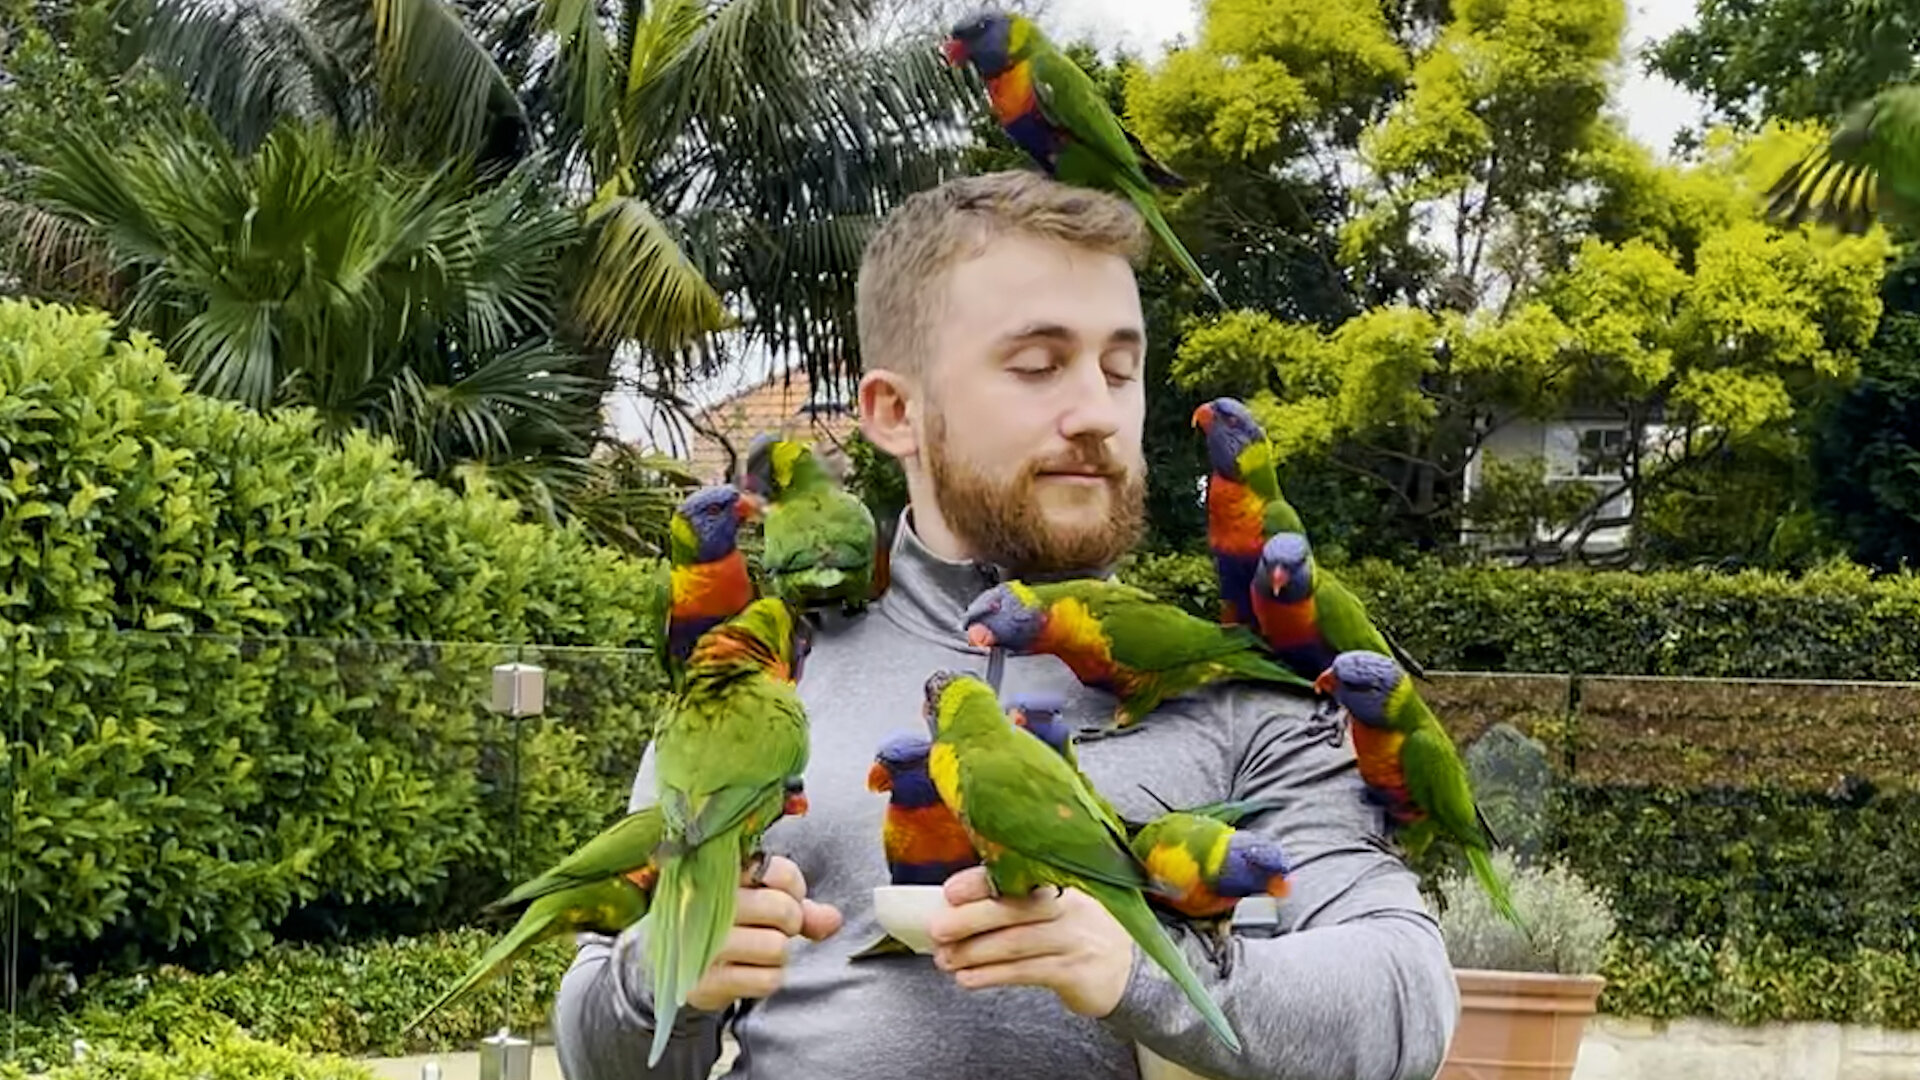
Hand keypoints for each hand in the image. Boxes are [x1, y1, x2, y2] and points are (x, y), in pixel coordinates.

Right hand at [683, 856, 841, 1012]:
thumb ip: (797, 905)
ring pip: (777, 947)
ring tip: (758, 950)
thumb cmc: (722, 921)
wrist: (673, 962)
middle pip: (782, 910)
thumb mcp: (757, 900)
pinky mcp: (705, 981)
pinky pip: (766, 979)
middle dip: (790, 922)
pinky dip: (768, 978)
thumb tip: (833, 920)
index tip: (785, 897)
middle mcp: (705, 903)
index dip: (795, 890)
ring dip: (778, 954)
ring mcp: (702, 943)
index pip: (781, 872)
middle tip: (773, 927)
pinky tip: (749, 970)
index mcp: (718, 871)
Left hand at [926, 866, 1134, 1017]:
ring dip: (974, 953)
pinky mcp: (1074, 972)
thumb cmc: (1078, 932)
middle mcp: (1071, 906)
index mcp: (1063, 881)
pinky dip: (992, 975)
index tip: (951, 891)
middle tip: (938, 930)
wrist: (1128, 970)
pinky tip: (968, 978)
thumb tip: (956, 904)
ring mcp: (1075, 940)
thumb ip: (1019, 899)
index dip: (982, 883)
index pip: (1018, 876)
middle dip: (971, 920)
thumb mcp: (1058, 906)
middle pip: (1015, 910)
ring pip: (1016, 944)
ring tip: (945, 959)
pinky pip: (1025, 972)